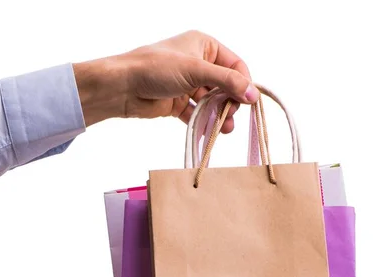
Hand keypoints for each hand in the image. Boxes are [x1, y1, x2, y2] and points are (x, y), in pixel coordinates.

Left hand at [73, 30, 258, 132]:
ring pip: (211, 102)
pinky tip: (210, 132)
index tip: (248, 102)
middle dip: (230, 102)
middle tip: (231, 117)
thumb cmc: (156, 68)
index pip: (235, 65)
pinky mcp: (177, 103)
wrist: (122, 87)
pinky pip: (196, 114)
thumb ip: (226, 82)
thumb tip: (252, 95)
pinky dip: (203, 123)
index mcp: (204, 45)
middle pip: (224, 85)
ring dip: (219, 115)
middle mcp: (197, 63)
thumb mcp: (196, 70)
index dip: (243, 83)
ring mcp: (186, 85)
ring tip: (224, 129)